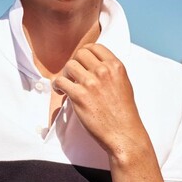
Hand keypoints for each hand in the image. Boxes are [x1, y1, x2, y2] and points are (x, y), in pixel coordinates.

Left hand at [51, 44, 150, 158]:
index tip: (82, 63)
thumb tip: (94, 64)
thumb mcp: (124, 84)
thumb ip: (111, 71)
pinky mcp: (79, 96)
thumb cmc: (124, 113)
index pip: (95, 47)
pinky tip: (61, 91)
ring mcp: (91, 83)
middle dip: (75, 63)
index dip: (85, 54)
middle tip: (73, 75)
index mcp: (116, 66)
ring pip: (69, 65)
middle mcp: (104, 71)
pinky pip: (60, 81)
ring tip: (67, 84)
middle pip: (80, 54)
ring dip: (65, 74)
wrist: (124, 134)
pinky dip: (57, 85)